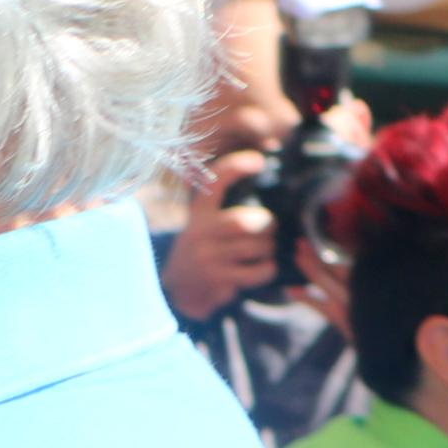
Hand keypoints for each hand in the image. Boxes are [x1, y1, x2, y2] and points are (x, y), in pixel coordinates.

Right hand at [161, 154, 278, 319]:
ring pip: (255, 247)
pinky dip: (267, 269)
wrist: (178, 287)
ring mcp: (208, 255)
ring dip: (268, 249)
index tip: (258, 160)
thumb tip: (262, 171)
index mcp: (199, 211)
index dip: (236, 168)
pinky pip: (257, 271)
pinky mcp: (217, 277)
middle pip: (244, 222)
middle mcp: (200, 230)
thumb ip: (226, 206)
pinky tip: (262, 268)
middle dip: (267, 224)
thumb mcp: (204, 222)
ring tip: (265, 250)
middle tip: (269, 228)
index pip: (214, 182)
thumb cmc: (204, 248)